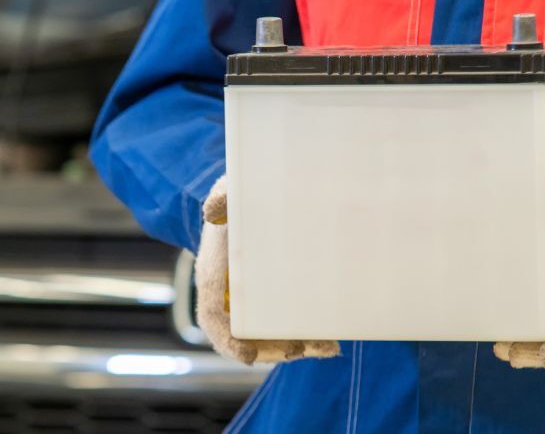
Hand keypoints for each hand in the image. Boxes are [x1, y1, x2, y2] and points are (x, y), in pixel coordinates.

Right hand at [195, 175, 340, 364]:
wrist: (249, 196)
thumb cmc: (238, 194)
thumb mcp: (229, 188)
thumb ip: (222, 197)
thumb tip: (213, 211)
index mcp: (214, 273)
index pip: (213, 317)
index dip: (226, 340)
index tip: (246, 356)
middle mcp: (230, 294)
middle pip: (244, 337)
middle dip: (271, 349)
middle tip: (298, 349)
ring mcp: (251, 299)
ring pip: (268, 337)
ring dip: (295, 347)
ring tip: (326, 346)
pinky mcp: (273, 297)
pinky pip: (285, 325)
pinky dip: (307, 337)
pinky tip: (331, 343)